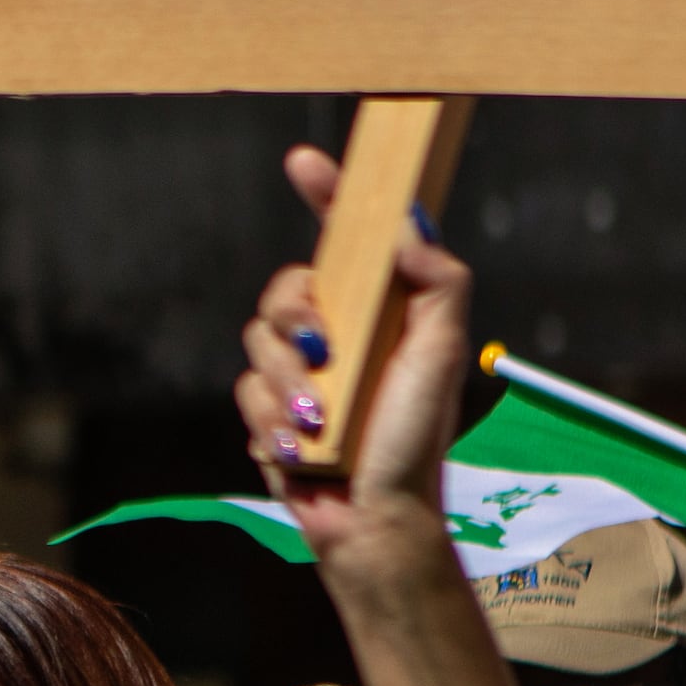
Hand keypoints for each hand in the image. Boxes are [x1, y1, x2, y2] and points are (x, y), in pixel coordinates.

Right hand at [234, 142, 478, 579]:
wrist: (374, 522)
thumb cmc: (415, 440)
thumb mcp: (440, 352)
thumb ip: (437, 281)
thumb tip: (408, 224)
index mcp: (381, 310)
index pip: (348, 239)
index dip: (326, 196)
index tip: (304, 162)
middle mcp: (338, 335)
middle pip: (285, 289)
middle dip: (297, 320)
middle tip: (325, 352)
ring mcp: (301, 375)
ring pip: (258, 343)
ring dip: (288, 385)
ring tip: (316, 424)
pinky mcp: (271, 414)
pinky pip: (245, 396)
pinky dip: (272, 423)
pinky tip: (300, 451)